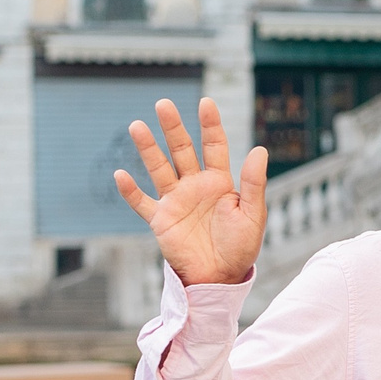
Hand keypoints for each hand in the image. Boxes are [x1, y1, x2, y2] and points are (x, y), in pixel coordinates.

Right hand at [112, 98, 271, 286]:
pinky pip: (142, 203)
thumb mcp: (252, 214)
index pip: (214, 146)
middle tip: (163, 104)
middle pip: (182, 151)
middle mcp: (195, 186)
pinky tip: (121, 175)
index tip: (205, 102)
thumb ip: (254, 183)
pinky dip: (130, 191)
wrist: (221, 277)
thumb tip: (260, 150)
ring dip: (148, 150)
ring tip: (137, 126)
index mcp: (219, 182)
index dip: (210, 125)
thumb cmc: (241, 247)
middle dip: (173, 128)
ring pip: (159, 169)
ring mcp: (175, 201)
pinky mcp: (161, 220)